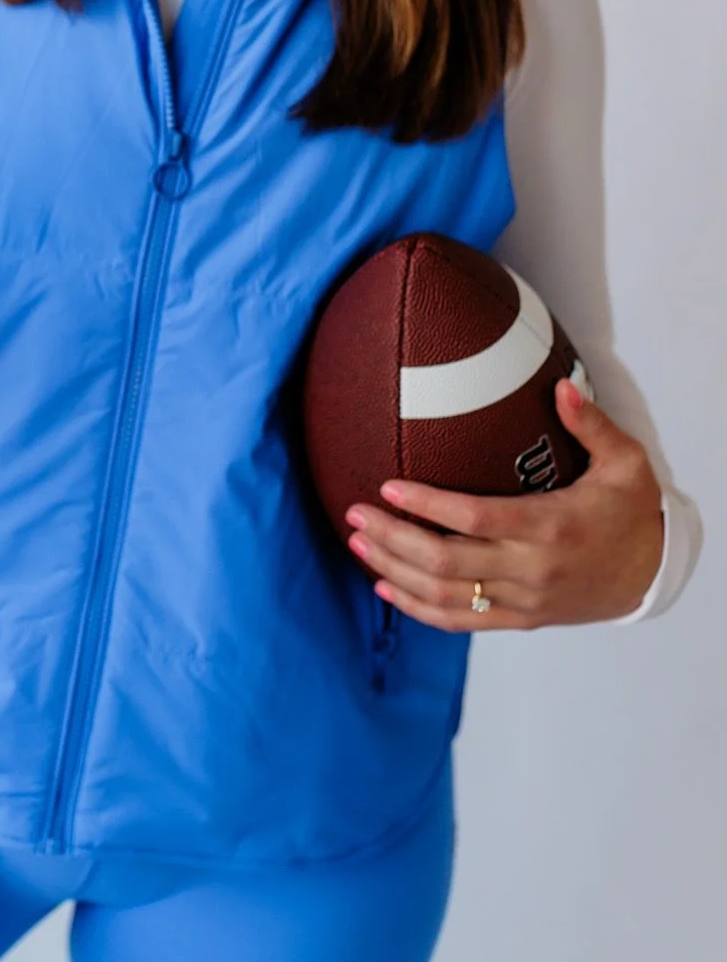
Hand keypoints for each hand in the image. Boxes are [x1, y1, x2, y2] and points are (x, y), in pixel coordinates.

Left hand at [343, 381, 664, 629]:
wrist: (651, 576)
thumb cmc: (631, 512)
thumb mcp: (626, 463)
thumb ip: (590, 424)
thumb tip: (562, 384)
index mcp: (550, 526)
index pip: (476, 518)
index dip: (427, 505)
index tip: (387, 486)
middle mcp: (532, 569)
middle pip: (448, 561)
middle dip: (394, 539)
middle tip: (354, 513)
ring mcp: (523, 600)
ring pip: (446, 595)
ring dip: (395, 572)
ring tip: (358, 544)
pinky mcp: (519, 619)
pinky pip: (460, 620)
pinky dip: (419, 608)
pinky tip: (386, 588)